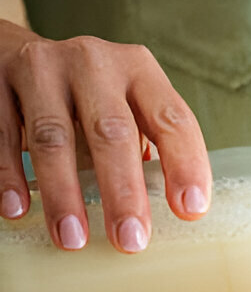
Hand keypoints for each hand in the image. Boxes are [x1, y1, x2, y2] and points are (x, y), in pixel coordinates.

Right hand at [0, 20, 210, 251]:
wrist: (15, 50)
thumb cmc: (87, 95)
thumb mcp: (124, 105)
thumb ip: (144, 146)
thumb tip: (165, 213)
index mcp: (139, 70)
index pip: (172, 119)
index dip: (186, 164)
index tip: (190, 209)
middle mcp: (94, 63)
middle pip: (113, 131)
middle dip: (123, 192)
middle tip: (130, 241)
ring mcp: (42, 68)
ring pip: (54, 137)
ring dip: (64, 194)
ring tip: (73, 238)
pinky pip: (2, 134)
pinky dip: (9, 175)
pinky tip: (17, 209)